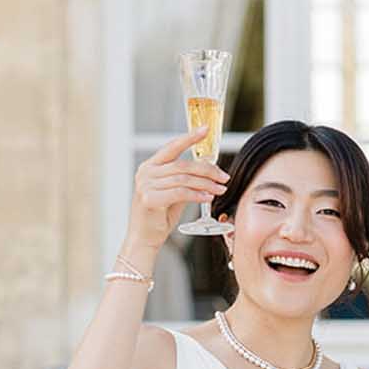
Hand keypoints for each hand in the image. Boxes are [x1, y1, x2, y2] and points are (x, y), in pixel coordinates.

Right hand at [127, 131, 229, 251]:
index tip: (205, 130)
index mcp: (150, 166)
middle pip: (183, 165)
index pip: (172, 147)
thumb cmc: (159, 216)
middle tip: (224, 177)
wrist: (144, 238)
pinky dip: (197, 194)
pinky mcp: (149, 198)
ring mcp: (145, 185)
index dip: (190, 137)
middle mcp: (146, 172)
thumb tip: (209, 170)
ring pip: (183, 179)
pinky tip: (208, 197)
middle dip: (207, 170)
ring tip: (220, 189)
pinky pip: (180, 193)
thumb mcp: (174, 193)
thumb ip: (185, 180)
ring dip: (206, 184)